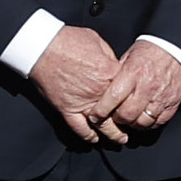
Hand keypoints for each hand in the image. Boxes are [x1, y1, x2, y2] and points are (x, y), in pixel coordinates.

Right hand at [29, 25, 123, 141]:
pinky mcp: (66, 109)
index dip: (134, 99)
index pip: (129, 92)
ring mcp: (82, 102)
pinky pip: (79, 128)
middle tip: (134, 126)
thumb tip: (117, 67)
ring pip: (102, 125)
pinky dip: (87, 135)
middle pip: (119, 112)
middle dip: (128, 121)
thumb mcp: (98, 42)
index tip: (138, 103)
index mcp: (110, 74)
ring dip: (113, 134)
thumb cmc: (68, 41)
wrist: (42, 47)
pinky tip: (94, 139)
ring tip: (120, 139)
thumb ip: (111, 57)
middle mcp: (98, 92)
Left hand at [94, 41, 180, 141]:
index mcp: (133, 73)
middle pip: (127, 114)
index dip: (101, 111)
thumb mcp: (129, 55)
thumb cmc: (152, 50)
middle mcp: (147, 87)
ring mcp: (161, 96)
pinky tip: (144, 118)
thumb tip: (103, 89)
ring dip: (133, 123)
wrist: (178, 48)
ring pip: (143, 122)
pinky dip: (149, 124)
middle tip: (113, 117)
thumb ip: (117, 74)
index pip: (113, 98)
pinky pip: (159, 122)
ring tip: (129, 118)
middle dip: (117, 120)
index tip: (94, 116)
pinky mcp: (173, 103)